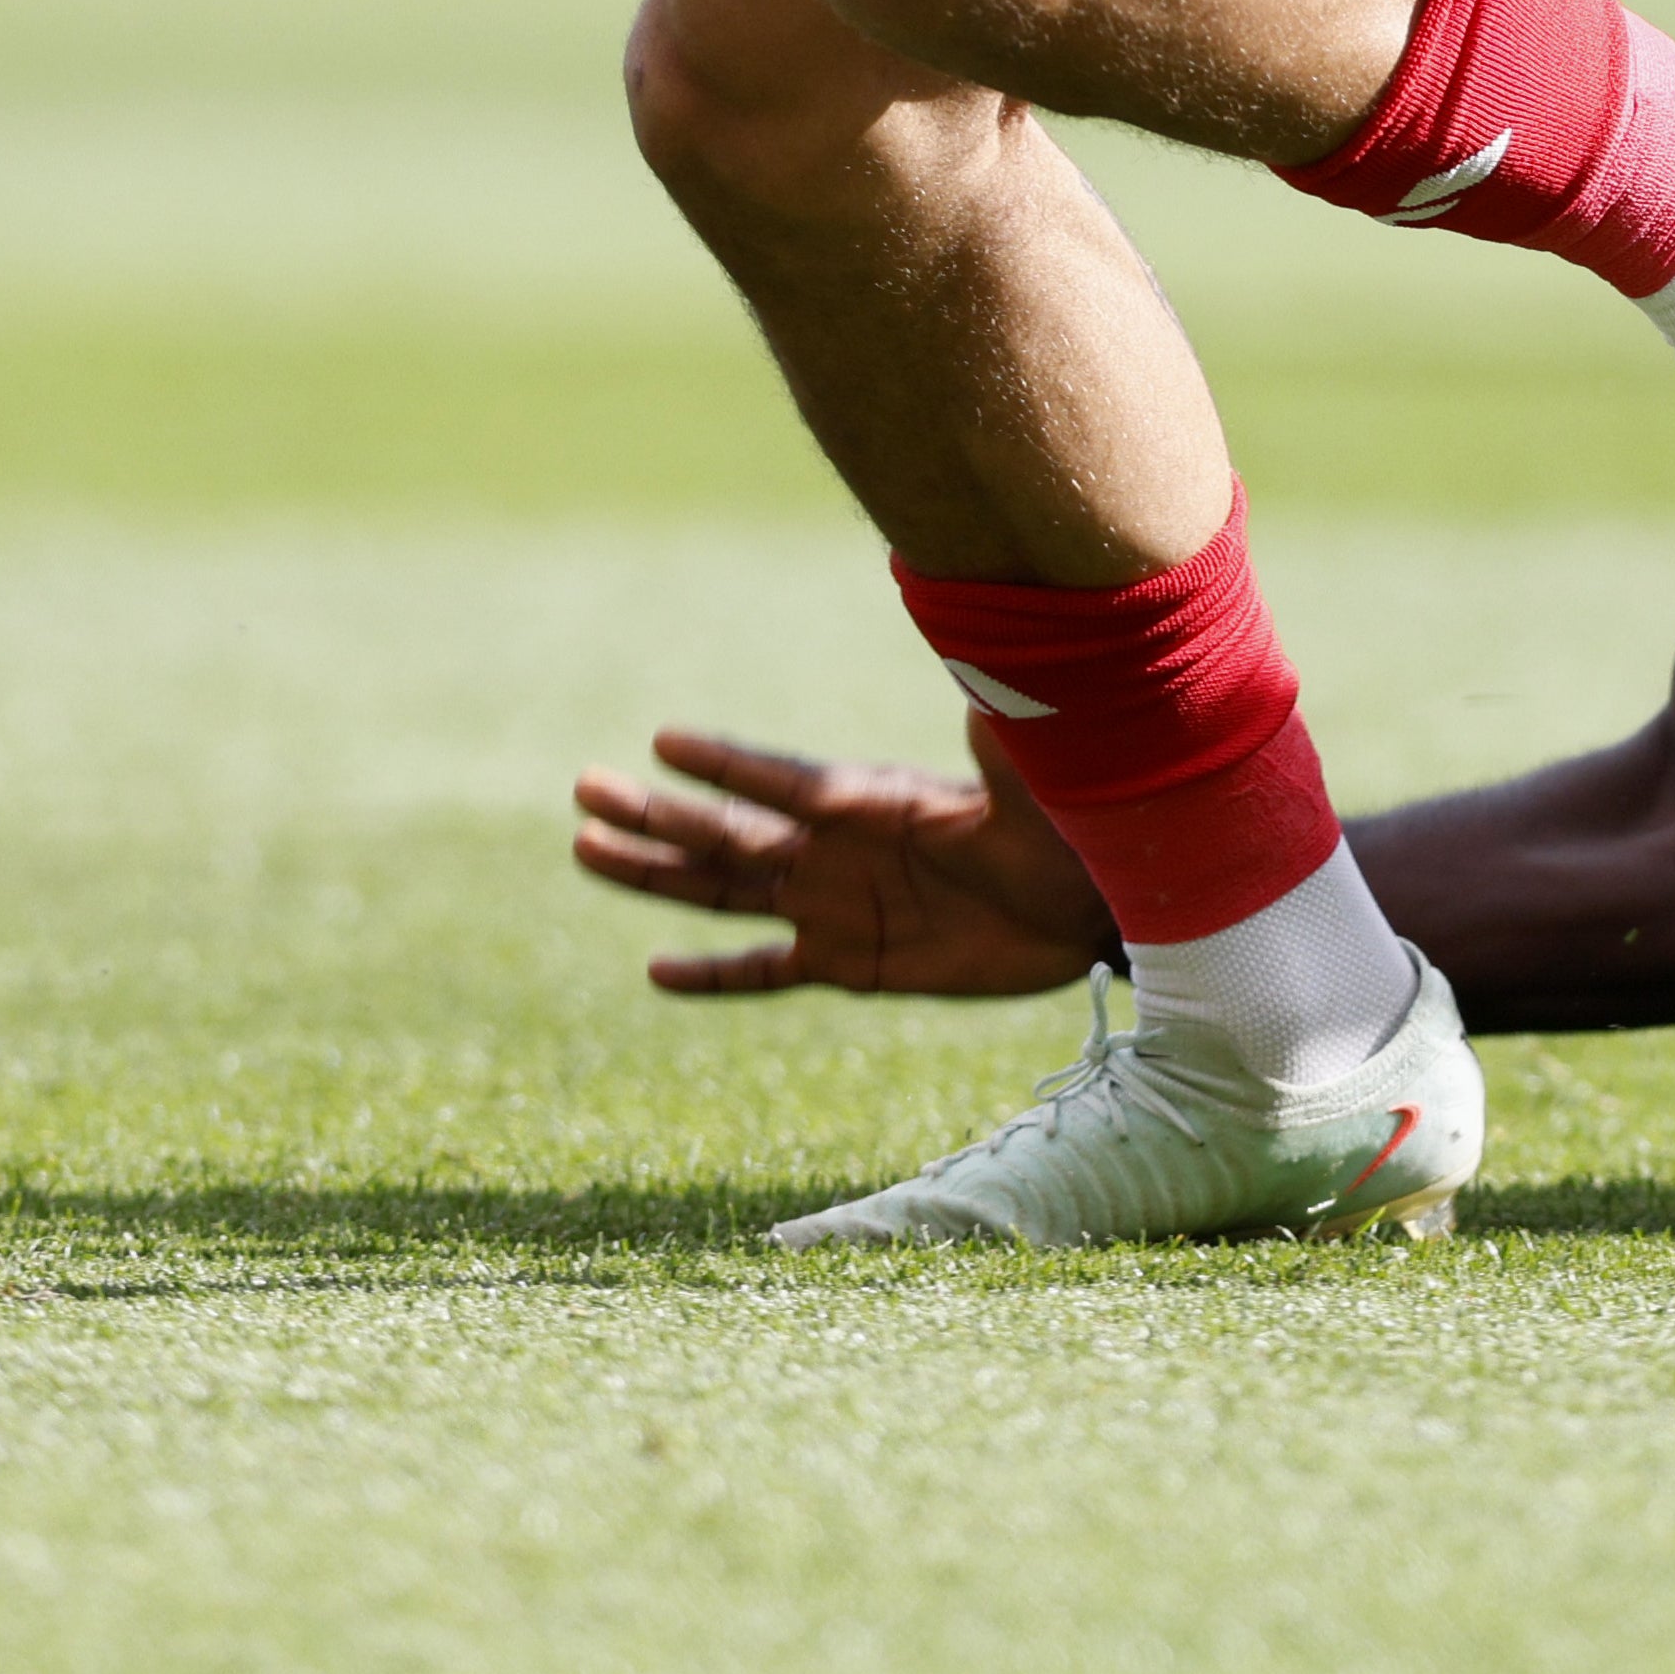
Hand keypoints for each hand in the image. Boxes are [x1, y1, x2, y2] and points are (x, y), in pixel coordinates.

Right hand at [572, 720, 1116, 999]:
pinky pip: (766, 971)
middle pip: (727, 832)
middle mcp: (836, 848)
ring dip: (658, 874)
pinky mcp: (851, 962)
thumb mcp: (1035, 787)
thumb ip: (1004, 751)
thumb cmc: (1067, 830)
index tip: (663, 740)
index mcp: (871, 801)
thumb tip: (996, 698)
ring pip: (724, 891)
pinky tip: (657, 970)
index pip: (783, 781)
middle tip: (584, 789)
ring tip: (586, 849)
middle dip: (657, 815)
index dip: (727, 764)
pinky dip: (714, 975)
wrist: (1090, 903)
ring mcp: (836, 905)